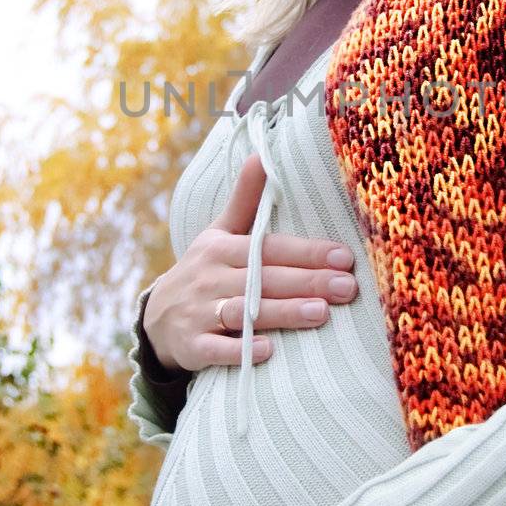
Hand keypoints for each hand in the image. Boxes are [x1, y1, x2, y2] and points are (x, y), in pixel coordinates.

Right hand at [142, 153, 358, 375]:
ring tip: (321, 313)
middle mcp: (210, 277)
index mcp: (221, 248)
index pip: (269, 247)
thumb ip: (245, 200)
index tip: (344, 256)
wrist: (157, 319)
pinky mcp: (192, 346)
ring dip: (282, 312)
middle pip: (263, 279)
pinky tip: (270, 351)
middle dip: (307, 282)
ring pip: (244, 312)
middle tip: (348, 288)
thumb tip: (262, 155)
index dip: (306, 252)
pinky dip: (241, 350)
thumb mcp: (219, 233)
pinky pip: (216, 349)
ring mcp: (199, 312)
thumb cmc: (205, 270)